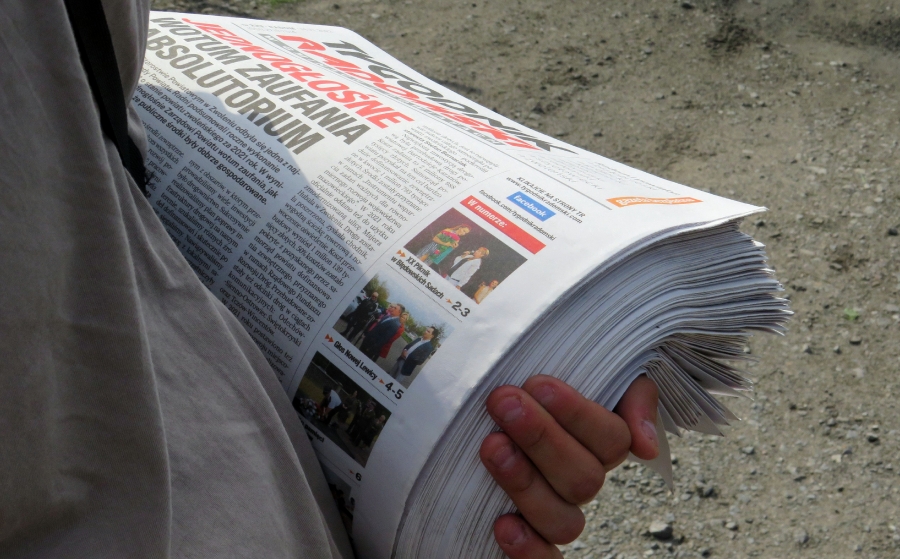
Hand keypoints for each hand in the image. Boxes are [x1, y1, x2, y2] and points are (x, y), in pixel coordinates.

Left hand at [481, 375, 658, 558]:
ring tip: (492, 447)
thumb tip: (646, 446)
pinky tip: (503, 524)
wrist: (490, 399)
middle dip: (541, 438)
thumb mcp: (588, 370)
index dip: (577, 414)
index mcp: (600, 445)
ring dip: (526, 484)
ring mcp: (553, 513)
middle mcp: (580, 482)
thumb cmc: (536, 384)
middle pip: (583, 478)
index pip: (610, 440)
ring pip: (563, 522)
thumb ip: (631, 393)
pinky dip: (528, 550)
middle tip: (504, 402)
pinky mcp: (526, 539)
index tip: (537, 384)